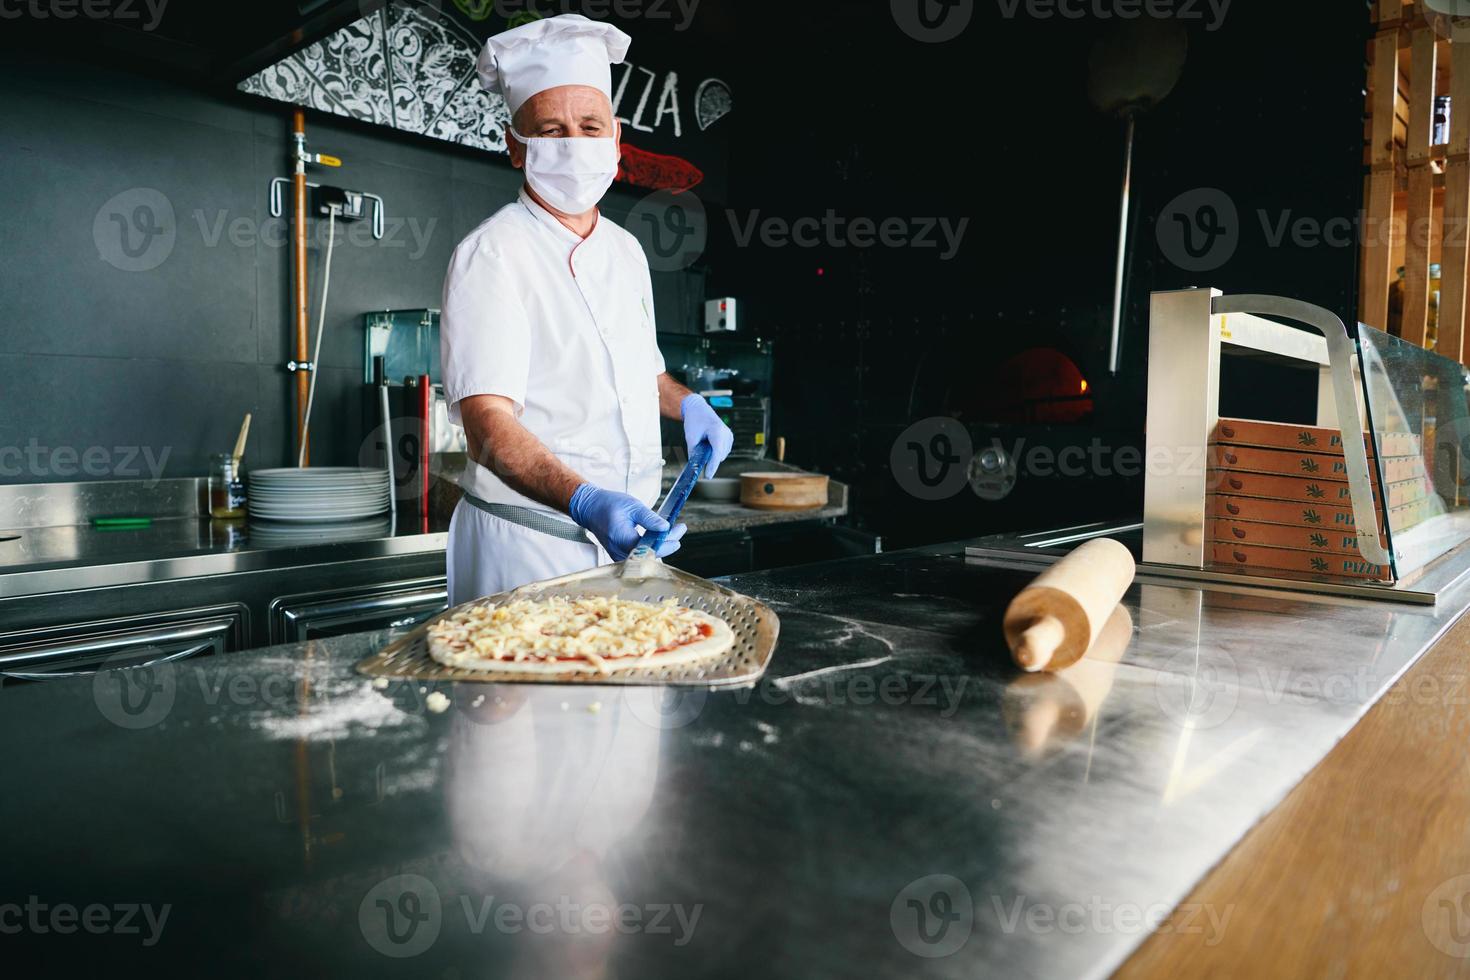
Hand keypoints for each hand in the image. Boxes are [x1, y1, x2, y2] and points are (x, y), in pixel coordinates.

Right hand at [568, 484, 686, 560]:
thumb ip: (649, 518)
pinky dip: (652, 546)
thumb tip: (665, 528)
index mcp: (621, 538)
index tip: (679, 533)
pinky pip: (641, 554)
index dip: (667, 543)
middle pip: (650, 554)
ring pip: (647, 556)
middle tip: (680, 528)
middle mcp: (619, 552)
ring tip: (674, 531)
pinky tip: (661, 536)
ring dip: (662, 544)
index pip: (650, 548)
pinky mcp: (621, 555)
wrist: (591, 509)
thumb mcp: (632, 506)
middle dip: (668, 543)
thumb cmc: (609, 505)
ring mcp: (619, 556)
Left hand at [680, 394, 734, 479]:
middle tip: (698, 452)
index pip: (717, 453)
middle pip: (719, 456)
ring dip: (713, 455)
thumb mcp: (690, 438)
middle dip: (710, 459)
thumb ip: (694, 453)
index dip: (712, 466)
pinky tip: (709, 444)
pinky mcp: (729, 438)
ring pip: (721, 455)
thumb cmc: (694, 421)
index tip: (708, 476)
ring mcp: (729, 436)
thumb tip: (696, 467)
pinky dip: (716, 452)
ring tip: (704, 443)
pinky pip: (723, 452)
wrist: (699, 409)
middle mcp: (726, 434)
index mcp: (717, 432)